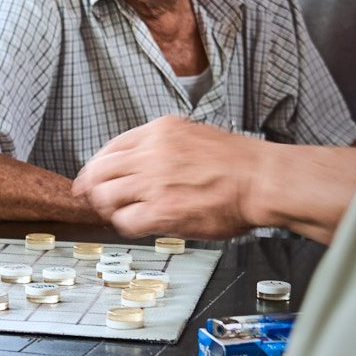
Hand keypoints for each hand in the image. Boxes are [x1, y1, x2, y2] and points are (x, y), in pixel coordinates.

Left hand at [73, 116, 268, 238]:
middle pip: (100, 171)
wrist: (262, 179)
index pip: (111, 147)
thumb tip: (140, 161)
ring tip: (122, 213)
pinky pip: (126, 221)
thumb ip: (163, 145)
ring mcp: (155, 181)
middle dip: (95, 188)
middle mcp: (152, 152)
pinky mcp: (162, 210)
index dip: (98, 167)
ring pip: (107, 196)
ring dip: (110, 208)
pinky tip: (140, 224)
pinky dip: (127, 224)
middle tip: (97, 199)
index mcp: (159, 131)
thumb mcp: (193, 134)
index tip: (93, 177)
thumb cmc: (238, 162)